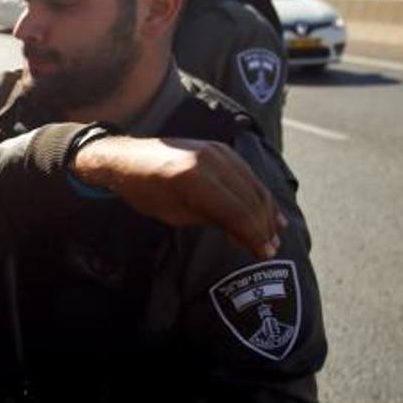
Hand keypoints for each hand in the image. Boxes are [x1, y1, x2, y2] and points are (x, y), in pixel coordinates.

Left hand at [74, 136, 285, 259]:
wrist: (129, 158)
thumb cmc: (146, 192)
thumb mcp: (175, 215)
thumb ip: (213, 221)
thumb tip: (246, 237)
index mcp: (194, 179)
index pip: (236, 212)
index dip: (254, 235)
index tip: (265, 254)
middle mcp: (210, 160)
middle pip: (249, 198)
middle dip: (263, 226)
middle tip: (271, 249)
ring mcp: (218, 150)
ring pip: (253, 185)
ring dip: (266, 211)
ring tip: (274, 235)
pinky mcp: (221, 148)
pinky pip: (247, 173)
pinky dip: (259, 193)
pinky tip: (268, 210)